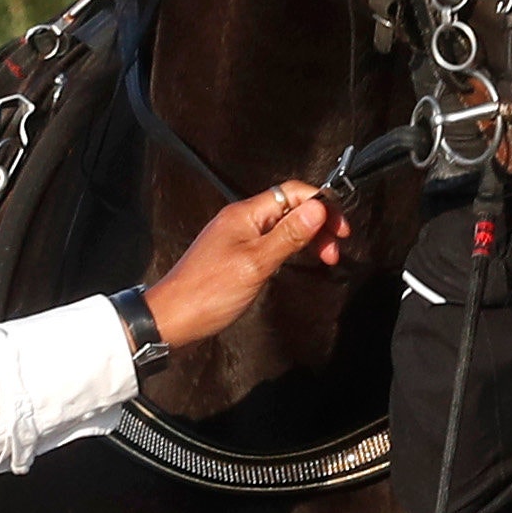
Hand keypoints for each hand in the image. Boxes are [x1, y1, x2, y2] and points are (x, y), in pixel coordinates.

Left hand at [141, 181, 351, 349]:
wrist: (171, 320)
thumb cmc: (207, 293)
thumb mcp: (256, 264)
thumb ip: (288, 235)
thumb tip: (318, 207)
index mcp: (245, 214)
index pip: (292, 192)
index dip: (322, 204)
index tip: (341, 229)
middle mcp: (241, 220)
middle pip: (290, 208)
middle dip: (318, 223)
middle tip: (335, 249)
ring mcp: (237, 238)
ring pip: (282, 227)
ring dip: (307, 237)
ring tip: (325, 257)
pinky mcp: (235, 257)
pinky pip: (270, 243)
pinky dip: (290, 249)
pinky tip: (298, 261)